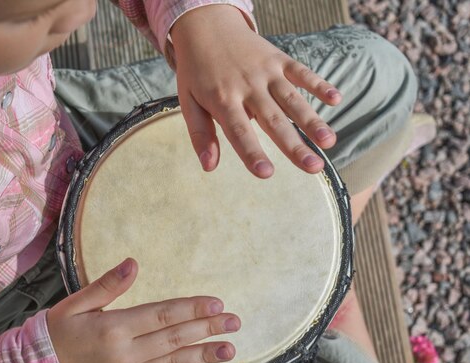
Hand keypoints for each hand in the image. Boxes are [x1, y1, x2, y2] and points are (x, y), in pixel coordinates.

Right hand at [46, 258, 239, 362]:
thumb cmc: (56, 334)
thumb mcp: (75, 304)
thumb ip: (107, 285)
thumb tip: (134, 262)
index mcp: (115, 326)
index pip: (163, 314)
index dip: (192, 308)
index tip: (217, 303)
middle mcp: (125, 352)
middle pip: (174, 337)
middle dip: (207, 328)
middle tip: (235, 322)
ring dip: (202, 357)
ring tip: (229, 350)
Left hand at [170, 5, 341, 177]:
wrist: (205, 26)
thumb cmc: (196, 71)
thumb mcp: (188, 102)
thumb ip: (200, 135)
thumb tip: (209, 166)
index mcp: (222, 99)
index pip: (239, 131)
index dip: (252, 152)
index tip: (266, 173)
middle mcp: (247, 86)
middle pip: (273, 120)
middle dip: (294, 145)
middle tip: (313, 168)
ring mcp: (266, 71)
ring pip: (292, 99)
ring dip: (312, 121)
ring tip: (329, 142)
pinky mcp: (279, 59)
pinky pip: (301, 72)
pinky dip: (319, 83)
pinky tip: (336, 99)